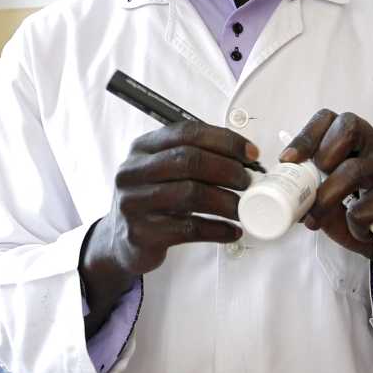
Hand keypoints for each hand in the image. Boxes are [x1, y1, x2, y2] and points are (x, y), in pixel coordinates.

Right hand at [80, 121, 256, 318]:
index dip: (225, 140)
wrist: (121, 240)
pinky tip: (231, 231)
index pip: (187, 132)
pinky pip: (189, 229)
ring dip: (226, 201)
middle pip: (189, 160)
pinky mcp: (142, 234)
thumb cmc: (152, 200)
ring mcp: (134, 203)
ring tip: (242, 208)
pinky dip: (217, 230)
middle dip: (227, 169)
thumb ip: (194, 157)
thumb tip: (246, 158)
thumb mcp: (163, 171)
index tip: (250, 154)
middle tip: (247, 183)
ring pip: (191, 194)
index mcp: (142, 148)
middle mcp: (133, 171)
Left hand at [279, 109, 372, 262]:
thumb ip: (311, 189)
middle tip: (313, 182)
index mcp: (358, 141)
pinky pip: (364, 208)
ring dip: (326, 198)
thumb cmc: (360, 215)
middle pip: (349, 127)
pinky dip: (352, 223)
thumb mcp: (329, 199)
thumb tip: (284, 189)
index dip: (306, 135)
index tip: (287, 159)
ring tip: (315, 219)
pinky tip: (357, 230)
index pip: (330, 118)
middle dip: (323, 154)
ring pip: (353, 170)